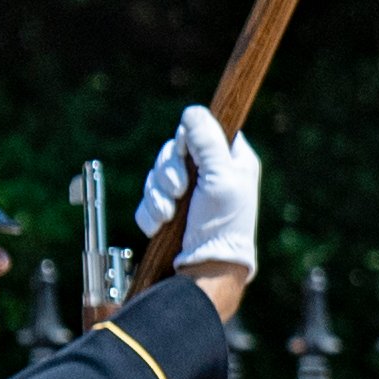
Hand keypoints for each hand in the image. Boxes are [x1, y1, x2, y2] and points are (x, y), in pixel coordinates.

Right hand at [133, 107, 261, 314]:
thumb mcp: (221, 177)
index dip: (189, 140)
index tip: (189, 155)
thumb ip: (207, 141)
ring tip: (169, 214)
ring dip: (159, 195)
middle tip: (179, 191)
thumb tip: (193, 111)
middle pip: (174, 151)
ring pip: (157, 174)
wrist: (206, 267)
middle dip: (169, 172)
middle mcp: (210, 173)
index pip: (203, 130)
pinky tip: (161, 224)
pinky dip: (150, 211)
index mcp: (231, 160)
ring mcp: (188, 192)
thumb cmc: (223, 224)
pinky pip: (148, 198)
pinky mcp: (169, 210)